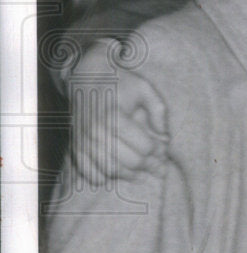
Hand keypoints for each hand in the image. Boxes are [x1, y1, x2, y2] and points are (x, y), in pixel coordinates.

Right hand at [69, 42, 168, 182]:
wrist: (86, 75)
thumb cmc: (120, 82)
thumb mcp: (144, 89)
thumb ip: (158, 111)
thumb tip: (165, 138)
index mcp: (115, 116)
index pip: (144, 146)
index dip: (158, 152)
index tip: (165, 152)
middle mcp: (96, 130)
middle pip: (129, 161)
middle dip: (149, 167)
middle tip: (160, 168)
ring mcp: (84, 139)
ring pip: (110, 169)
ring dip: (129, 175)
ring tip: (143, 174)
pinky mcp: (75, 144)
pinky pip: (87, 170)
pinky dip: (102, 177)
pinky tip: (116, 175)